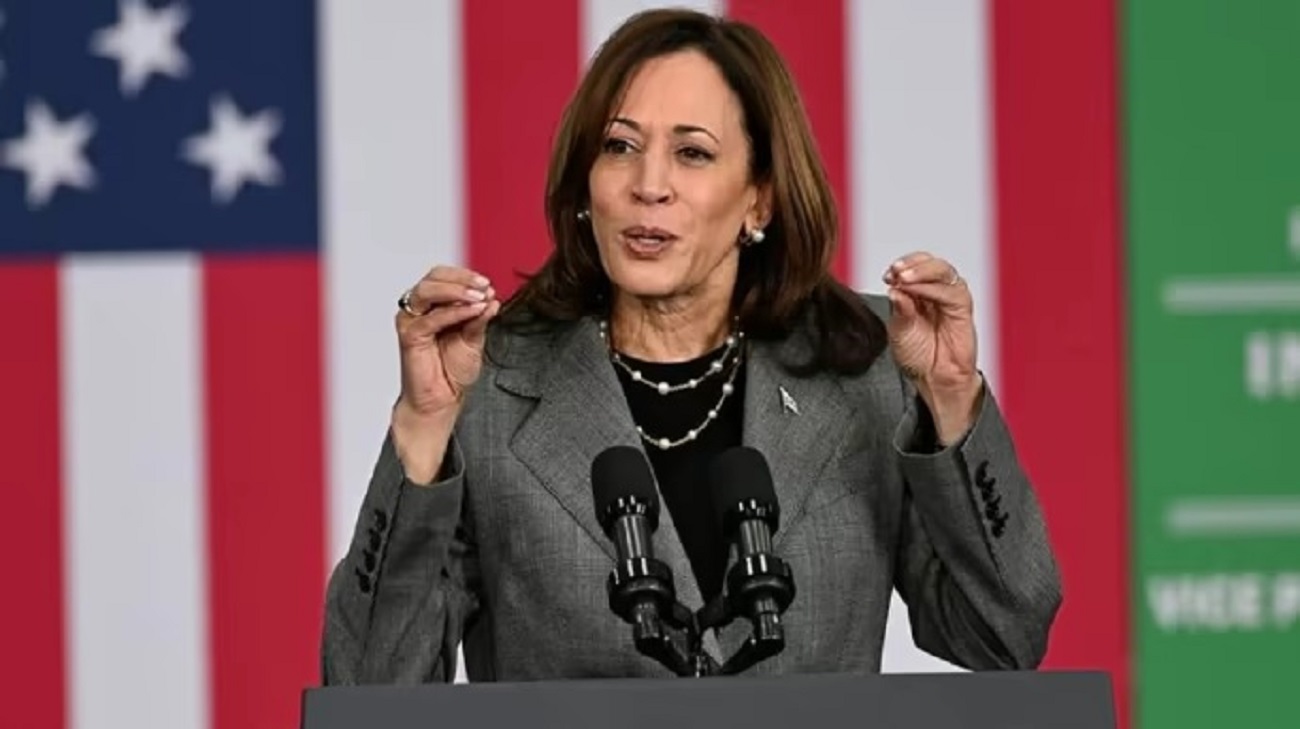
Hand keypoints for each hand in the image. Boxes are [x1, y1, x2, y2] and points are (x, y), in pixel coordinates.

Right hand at [394, 265, 499, 419]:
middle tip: (485, 287)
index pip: (444, 276)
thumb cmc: (453, 370)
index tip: (488, 284)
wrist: (442, 400)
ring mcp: (411, 321)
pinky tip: (473, 311)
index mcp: (432, 305)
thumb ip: (479, 318)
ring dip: (456, 291)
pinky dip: (454, 312)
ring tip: (480, 297)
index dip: (465, 276)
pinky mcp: (409, 336)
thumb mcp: (474, 339)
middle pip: (433, 278)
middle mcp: (419, 309)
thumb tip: (492, 298)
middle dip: (461, 279)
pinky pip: (431, 318)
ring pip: (427, 291)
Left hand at [882, 252, 981, 443]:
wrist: (934, 379)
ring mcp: (950, 298)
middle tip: (897, 271)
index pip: (913, 266)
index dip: (901, 266)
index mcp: (918, 292)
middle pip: (929, 262)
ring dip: (922, 272)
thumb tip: (895, 290)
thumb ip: (899, 310)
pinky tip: (919, 291)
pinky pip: (952, 291)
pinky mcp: (963, 309)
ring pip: (943, 271)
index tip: (888, 275)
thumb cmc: (918, 355)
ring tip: (905, 279)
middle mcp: (935, 292)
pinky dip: (934, 288)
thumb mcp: (899, 331)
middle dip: (912, 264)